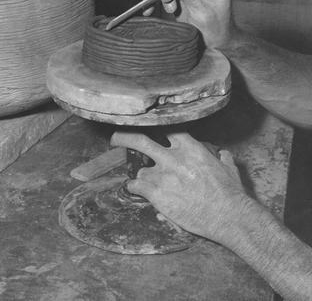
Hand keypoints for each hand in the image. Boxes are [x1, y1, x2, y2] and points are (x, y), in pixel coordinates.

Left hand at [111, 131, 247, 242]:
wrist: (228, 216)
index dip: (158, 130)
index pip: (167, 130)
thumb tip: (223, 154)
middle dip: (125, 137)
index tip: (151, 131)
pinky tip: (135, 191)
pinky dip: (134, 189)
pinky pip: (135, 186)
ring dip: (142, 177)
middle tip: (115, 137)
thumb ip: (222, 158)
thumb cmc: (231, 193)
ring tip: (146, 184)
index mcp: (190, 148)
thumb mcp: (229, 168)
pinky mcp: (156, 193)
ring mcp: (163, 175)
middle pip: (141, 140)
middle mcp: (173, 157)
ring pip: (140, 170)